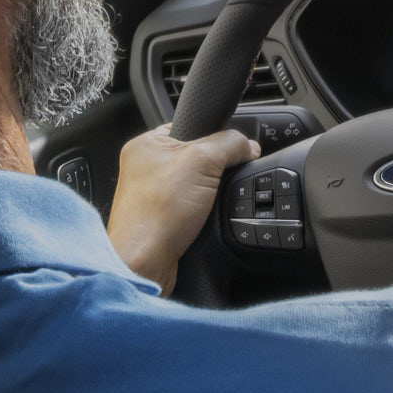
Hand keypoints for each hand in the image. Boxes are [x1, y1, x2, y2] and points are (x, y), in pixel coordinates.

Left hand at [106, 123, 257, 283]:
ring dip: (210, 193)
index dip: (215, 135)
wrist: (144, 265)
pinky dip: (204, 212)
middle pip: (196, 157)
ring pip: (197, 184)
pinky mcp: (163, 220)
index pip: (190, 126)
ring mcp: (153, 196)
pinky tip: (204, 218)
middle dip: (214, 169)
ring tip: (208, 203)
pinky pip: (193, 207)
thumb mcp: (203, 161)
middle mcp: (145, 168)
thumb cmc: (155, 215)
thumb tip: (248, 145)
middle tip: (217, 180)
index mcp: (146, 144)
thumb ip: (229, 144)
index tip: (233, 148)